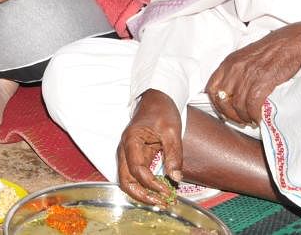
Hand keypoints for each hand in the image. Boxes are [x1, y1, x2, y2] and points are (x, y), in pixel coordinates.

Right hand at [117, 89, 184, 205]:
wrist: (156, 98)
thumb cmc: (162, 111)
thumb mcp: (171, 130)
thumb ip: (173, 154)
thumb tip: (175, 178)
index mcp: (131, 141)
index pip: (137, 170)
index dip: (152, 184)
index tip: (168, 191)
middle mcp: (125, 149)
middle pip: (125, 180)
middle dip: (142, 195)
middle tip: (162, 203)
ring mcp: (129, 153)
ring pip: (128, 180)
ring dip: (142, 193)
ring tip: (161, 201)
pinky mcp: (136, 156)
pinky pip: (135, 175)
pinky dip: (145, 186)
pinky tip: (159, 191)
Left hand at [204, 20, 300, 125]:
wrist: (294, 41)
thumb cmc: (273, 50)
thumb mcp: (248, 57)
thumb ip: (237, 72)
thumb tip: (231, 92)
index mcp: (230, 62)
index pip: (212, 88)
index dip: (217, 104)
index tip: (225, 112)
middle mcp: (235, 67)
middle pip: (223, 100)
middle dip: (230, 114)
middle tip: (240, 120)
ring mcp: (249, 73)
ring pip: (238, 105)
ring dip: (244, 117)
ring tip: (252, 120)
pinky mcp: (263, 80)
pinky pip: (252, 104)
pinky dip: (255, 115)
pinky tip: (260, 118)